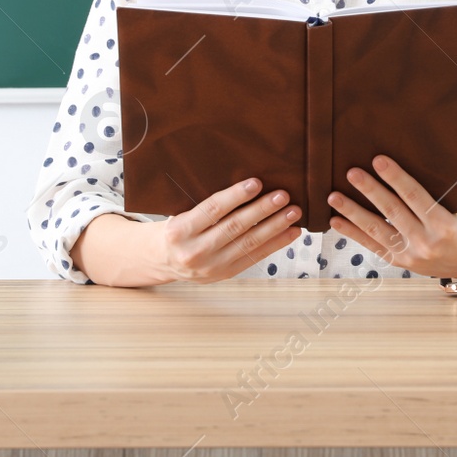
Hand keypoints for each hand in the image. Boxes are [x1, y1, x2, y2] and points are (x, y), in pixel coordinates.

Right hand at [155, 177, 302, 283]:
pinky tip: (290, 232)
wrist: (162, 260)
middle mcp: (195, 251)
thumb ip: (207, 206)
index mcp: (180, 230)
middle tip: (283, 195)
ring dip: (275, 227)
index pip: (212, 210)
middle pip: (234, 227)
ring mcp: (211, 266)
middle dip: (262, 210)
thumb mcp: (180, 214)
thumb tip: (247, 185)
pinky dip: (275, 244)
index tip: (256, 183)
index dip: (235, 196)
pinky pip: (254, 257)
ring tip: (293, 212)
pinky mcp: (225, 274)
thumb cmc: (176, 229)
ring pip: (248, 244)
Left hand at [327, 155, 456, 279]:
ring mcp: (410, 254)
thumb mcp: (454, 209)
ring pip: (376, 229)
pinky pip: (372, 245)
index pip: (415, 196)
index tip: (378, 160)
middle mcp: (425, 241)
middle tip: (352, 173)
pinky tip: (336, 220)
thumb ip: (430, 195)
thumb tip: (396, 168)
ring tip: (334, 196)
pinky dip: (352, 233)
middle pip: (392, 211)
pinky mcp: (399, 262)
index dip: (395, 177)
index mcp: (443, 224)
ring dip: (353, 212)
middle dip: (370, 190)